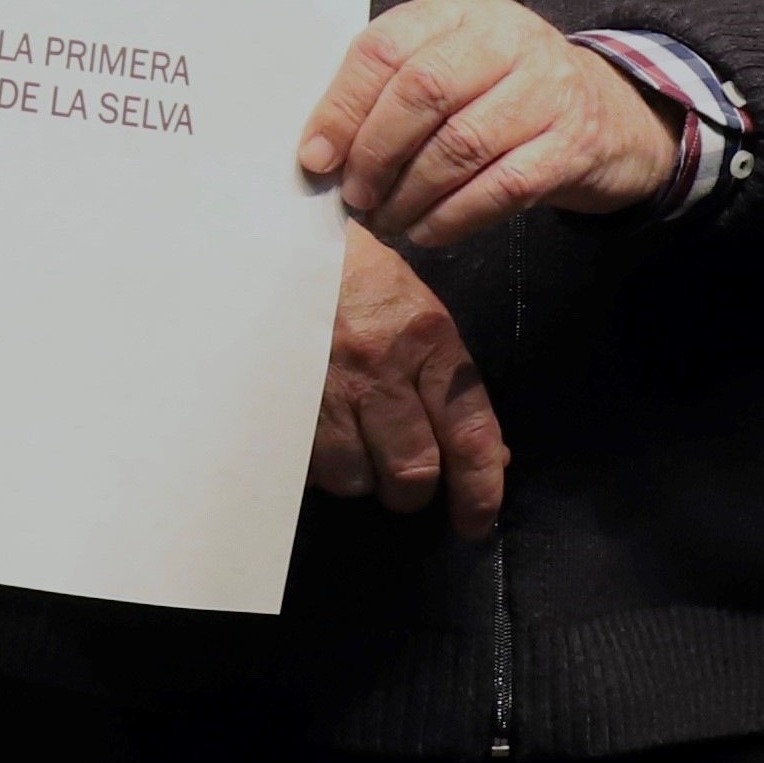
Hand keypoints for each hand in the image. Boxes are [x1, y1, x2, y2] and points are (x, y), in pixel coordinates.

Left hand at [301, 0, 677, 252]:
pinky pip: (501, 187)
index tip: (317, 157)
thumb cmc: (508, 91)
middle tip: (355, 195)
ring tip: (385, 220)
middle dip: (375, 153)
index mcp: (461, 10)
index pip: (385, 48)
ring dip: (410, 194)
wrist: (614, 114)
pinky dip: (454, 217)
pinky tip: (427, 232)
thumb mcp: (455, 62)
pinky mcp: (573, 143)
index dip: (342, 107)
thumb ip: (394, 87)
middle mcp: (508, 38)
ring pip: (459, 145)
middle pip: (422, 93)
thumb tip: (323, 149)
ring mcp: (548, 88)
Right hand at [310, 227, 512, 538]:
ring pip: (355, 477)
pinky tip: (318, 435)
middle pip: (412, 472)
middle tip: (406, 481)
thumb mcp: (419, 314)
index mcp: (428, 340)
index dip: (480, 491)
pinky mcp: (280, 400)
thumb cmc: (356, 274)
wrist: (276, 240)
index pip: (469, 434)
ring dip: (360, 475)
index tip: (476, 522)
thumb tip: (487, 454)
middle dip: (413, 492)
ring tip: (355, 447)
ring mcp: (325, 387)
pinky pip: (307, 464)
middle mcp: (381, 369)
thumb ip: (451, 383)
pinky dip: (318, 464)